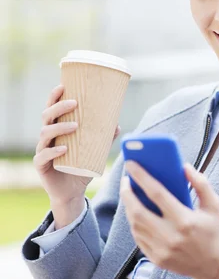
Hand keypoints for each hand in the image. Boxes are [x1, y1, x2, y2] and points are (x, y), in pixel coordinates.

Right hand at [34, 84, 120, 207]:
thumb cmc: (81, 166)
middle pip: (47, 116)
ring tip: (75, 125)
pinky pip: (43, 155)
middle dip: (59, 107)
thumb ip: (104, 138)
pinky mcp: (41, 165)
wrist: (71, 192)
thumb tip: (117, 124)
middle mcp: (47, 137)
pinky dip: (53, 151)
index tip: (63, 86)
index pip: (52, 108)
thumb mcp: (94, 151)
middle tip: (74, 103)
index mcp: (57, 129)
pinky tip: (64, 148)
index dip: (54, 96)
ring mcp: (42, 150)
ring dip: (59, 127)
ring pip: (45, 133)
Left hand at [119, 160, 218, 278]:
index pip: (157, 193)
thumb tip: (184, 166)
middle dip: (127, 193)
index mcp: (184, 220)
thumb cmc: (213, 232)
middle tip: (125, 179)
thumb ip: (201, 184)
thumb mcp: (213, 206)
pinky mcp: (156, 259)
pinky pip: (138, 238)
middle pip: (138, 211)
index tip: (131, 164)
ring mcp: (161, 250)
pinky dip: (134, 223)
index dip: (141, 177)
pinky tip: (135, 212)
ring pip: (135, 225)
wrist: (214, 267)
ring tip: (129, 193)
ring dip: (128, 207)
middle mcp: (170, 236)